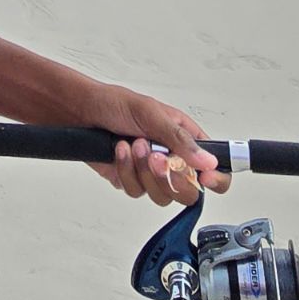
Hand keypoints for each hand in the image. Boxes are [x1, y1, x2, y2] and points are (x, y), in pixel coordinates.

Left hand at [80, 82, 230, 206]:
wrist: (82, 113)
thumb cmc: (116, 104)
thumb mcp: (151, 113)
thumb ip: (180, 139)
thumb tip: (207, 161)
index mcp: (184, 138)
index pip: (214, 167)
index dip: (216, 179)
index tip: (206, 178)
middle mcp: (172, 158)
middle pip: (189, 191)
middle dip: (170, 177)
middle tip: (156, 157)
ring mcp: (152, 172)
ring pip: (162, 195)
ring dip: (144, 171)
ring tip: (134, 146)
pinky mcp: (132, 181)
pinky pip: (137, 192)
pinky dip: (127, 172)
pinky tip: (120, 152)